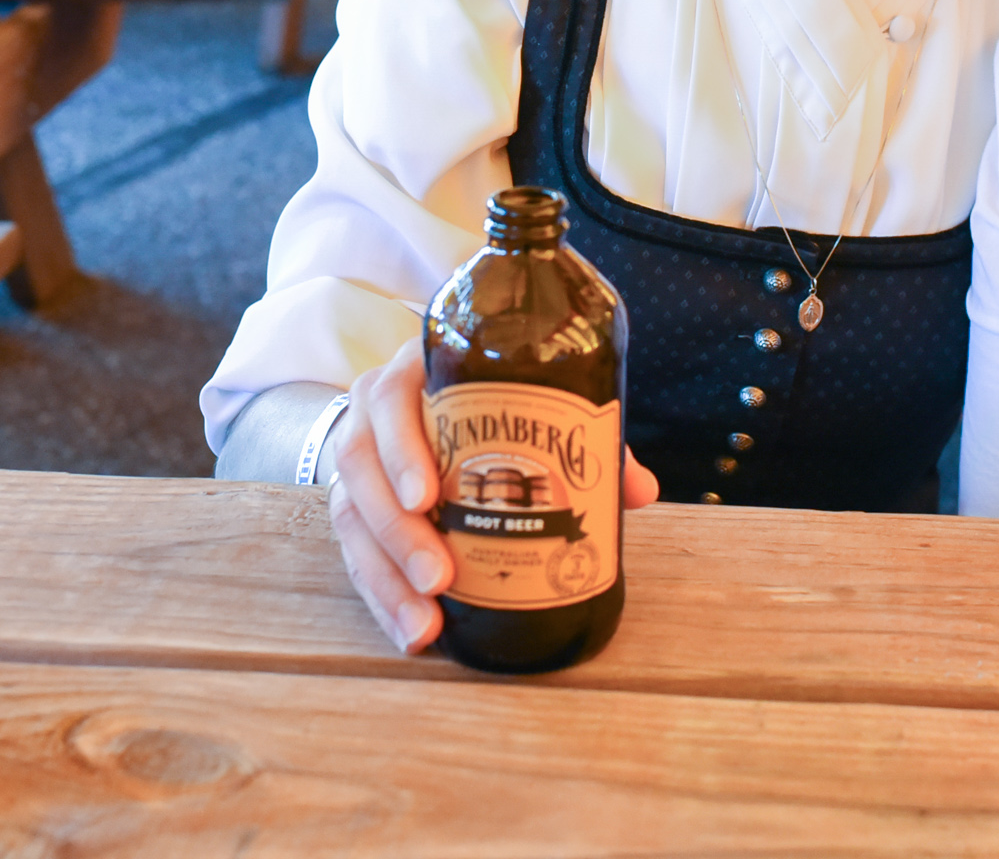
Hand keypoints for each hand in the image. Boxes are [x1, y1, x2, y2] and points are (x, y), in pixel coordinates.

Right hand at [326, 336, 659, 654]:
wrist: (424, 397)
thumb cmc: (492, 400)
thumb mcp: (531, 404)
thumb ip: (584, 439)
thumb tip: (641, 490)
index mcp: (416, 374)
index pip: (392, 401)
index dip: (404, 450)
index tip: (428, 497)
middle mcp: (372, 412)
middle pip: (363, 470)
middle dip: (399, 531)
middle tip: (440, 577)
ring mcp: (354, 458)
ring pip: (352, 519)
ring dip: (387, 577)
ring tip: (426, 622)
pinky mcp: (350, 504)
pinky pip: (353, 554)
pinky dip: (382, 596)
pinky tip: (412, 631)